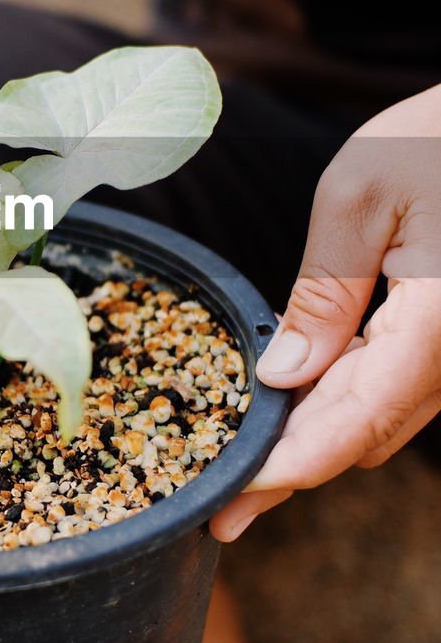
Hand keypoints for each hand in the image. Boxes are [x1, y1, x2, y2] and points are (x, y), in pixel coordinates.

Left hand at [212, 85, 440, 541]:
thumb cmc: (439, 137)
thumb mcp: (360, 196)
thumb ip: (322, 292)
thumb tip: (283, 375)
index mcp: (437, 323)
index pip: (355, 419)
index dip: (290, 466)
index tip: (233, 498)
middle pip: (366, 434)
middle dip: (293, 470)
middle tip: (224, 505)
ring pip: (384, 420)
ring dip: (318, 444)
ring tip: (247, 469)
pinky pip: (398, 389)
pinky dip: (345, 406)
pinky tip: (297, 409)